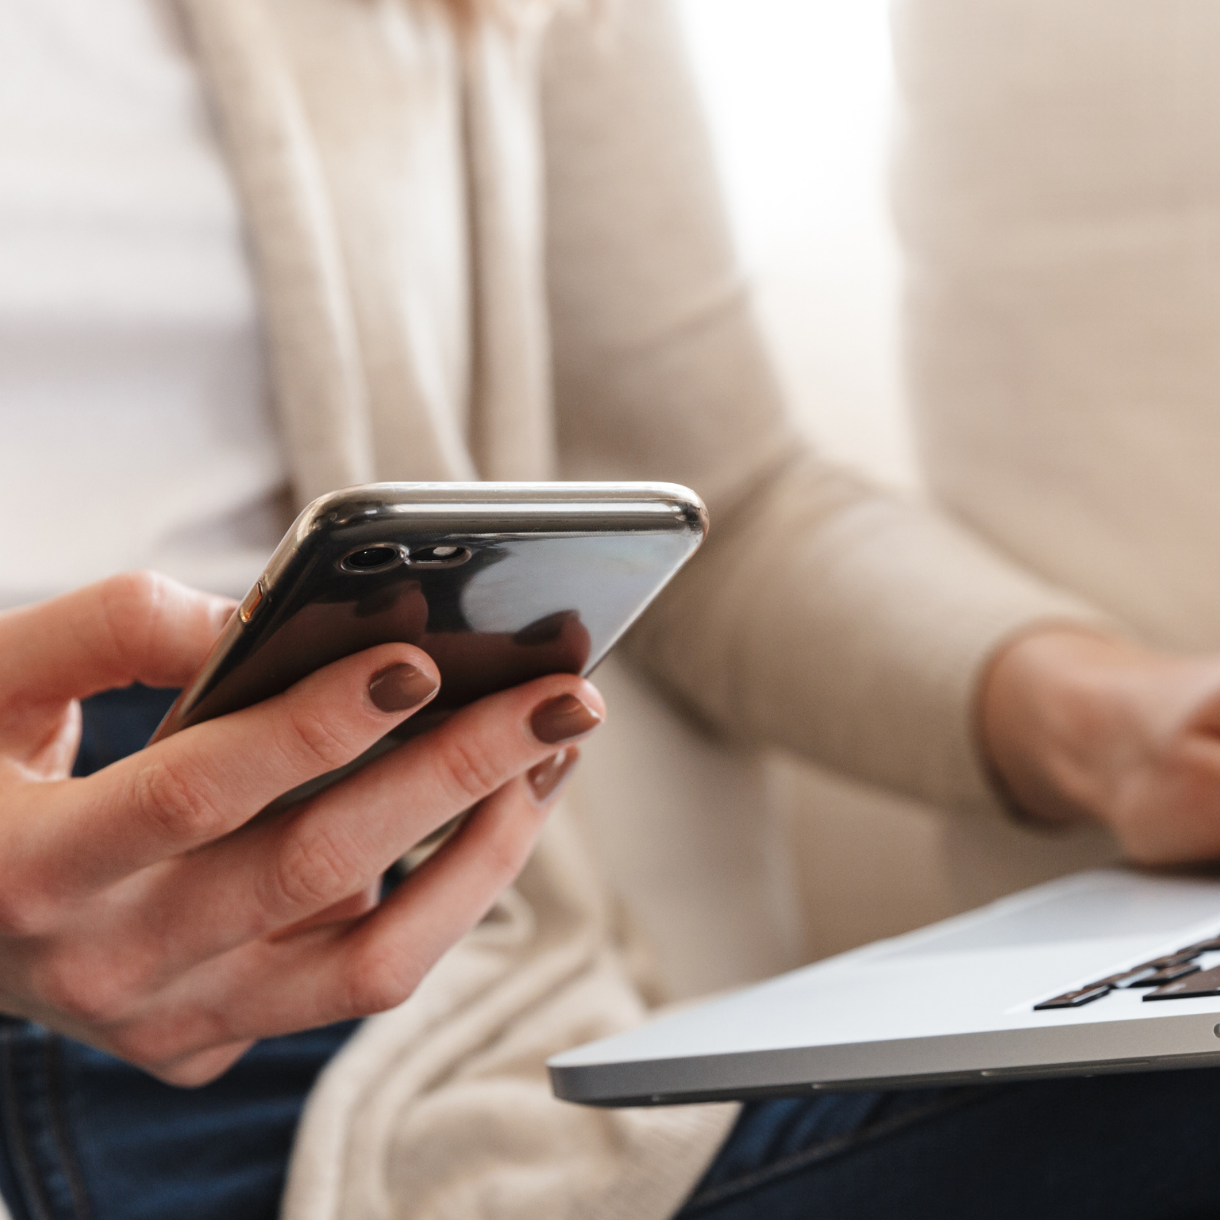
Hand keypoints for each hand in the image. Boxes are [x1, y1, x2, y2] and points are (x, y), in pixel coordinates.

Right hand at [0, 573, 602, 1084]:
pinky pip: (355, 982)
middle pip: (316, 870)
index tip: (418, 658)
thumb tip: (258, 615)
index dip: (312, 726)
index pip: (196, 793)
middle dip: (458, 772)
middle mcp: (103, 966)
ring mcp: (167, 1021)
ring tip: (553, 756)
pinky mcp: (212, 1041)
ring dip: (486, 851)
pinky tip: (489, 813)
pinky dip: (441, 901)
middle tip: (561, 696)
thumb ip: (110, 628)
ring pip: (371, 959)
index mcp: (30, 868)